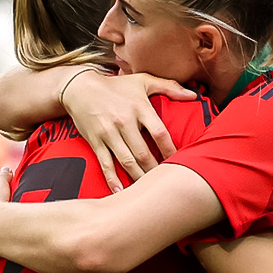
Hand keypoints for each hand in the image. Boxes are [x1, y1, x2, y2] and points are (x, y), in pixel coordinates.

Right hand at [60, 71, 194, 191]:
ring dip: (139, 177)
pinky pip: (105, 163)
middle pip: (144, 152)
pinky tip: (120, 191)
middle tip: (166, 182)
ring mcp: (109, 133)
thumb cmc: (115, 86)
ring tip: (149, 190)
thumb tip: (193, 95)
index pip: (160, 132)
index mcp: (139, 108)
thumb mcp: (142, 81)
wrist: (80, 87)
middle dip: (156, 169)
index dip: (171, 150)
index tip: (180, 161)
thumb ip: (169, 87)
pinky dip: (112, 179)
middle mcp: (124, 122)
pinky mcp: (96, 142)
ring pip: (127, 161)